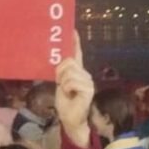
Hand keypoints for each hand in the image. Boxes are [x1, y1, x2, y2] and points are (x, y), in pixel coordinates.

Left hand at [55, 32, 92, 148]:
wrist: (71, 119)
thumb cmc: (66, 102)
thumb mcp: (61, 84)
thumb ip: (62, 72)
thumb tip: (60, 61)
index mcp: (78, 71)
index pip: (77, 54)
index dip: (75, 42)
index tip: (73, 29)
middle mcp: (85, 74)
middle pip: (68, 62)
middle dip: (60, 73)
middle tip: (62, 85)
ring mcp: (88, 81)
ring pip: (68, 72)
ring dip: (63, 83)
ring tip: (67, 92)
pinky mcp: (89, 89)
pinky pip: (71, 82)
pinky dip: (67, 89)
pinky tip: (71, 95)